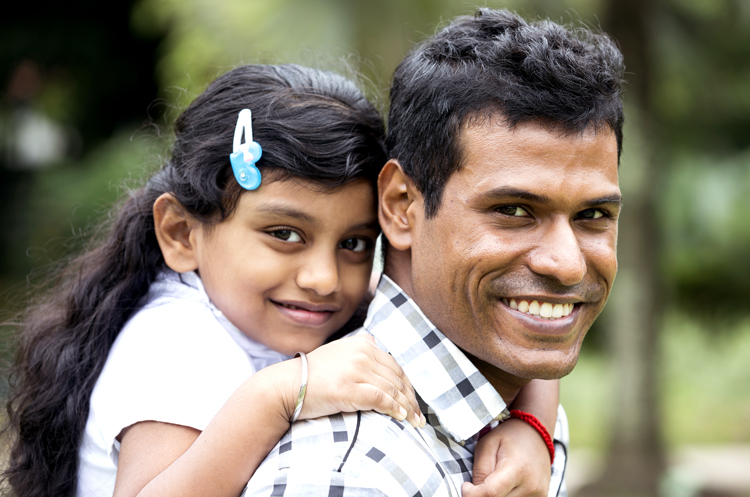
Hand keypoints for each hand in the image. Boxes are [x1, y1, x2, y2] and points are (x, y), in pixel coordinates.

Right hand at [297, 335, 424, 427]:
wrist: (286, 386)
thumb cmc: (311, 376)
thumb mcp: (338, 354)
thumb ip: (359, 353)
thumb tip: (380, 357)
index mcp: (362, 343)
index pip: (394, 365)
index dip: (408, 386)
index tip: (414, 402)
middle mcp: (362, 352)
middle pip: (397, 378)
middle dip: (411, 399)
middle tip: (420, 417)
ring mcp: (356, 369)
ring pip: (392, 389)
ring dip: (407, 408)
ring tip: (415, 423)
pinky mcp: (349, 388)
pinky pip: (381, 399)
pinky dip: (395, 409)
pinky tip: (401, 418)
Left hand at [461, 418, 550, 496]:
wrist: (537, 435)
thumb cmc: (511, 437)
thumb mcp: (487, 444)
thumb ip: (480, 470)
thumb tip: (474, 493)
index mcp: (517, 469)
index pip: (491, 493)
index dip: (473, 495)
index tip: (466, 487)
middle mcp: (531, 486)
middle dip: (483, 495)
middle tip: (481, 482)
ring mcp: (538, 495)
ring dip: (495, 496)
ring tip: (496, 481)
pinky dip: (505, 496)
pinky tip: (506, 487)